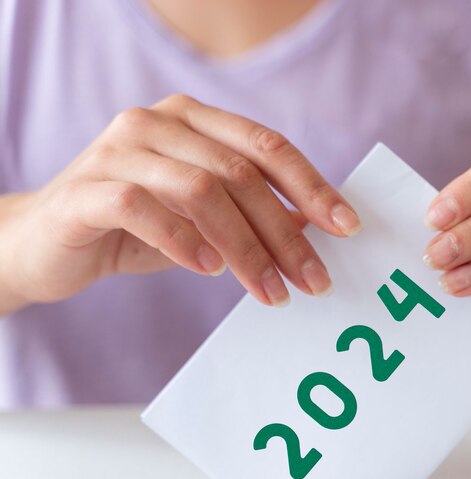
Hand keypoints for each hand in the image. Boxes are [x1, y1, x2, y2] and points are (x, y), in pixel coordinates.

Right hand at [1, 94, 360, 307]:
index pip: (267, 145)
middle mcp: (157, 122)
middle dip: (285, 233)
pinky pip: (143, 207)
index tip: (346, 227)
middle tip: (313, 281)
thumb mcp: (203, 219)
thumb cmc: (135, 228)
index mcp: (193, 119)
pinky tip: (209, 270)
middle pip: (240, 173)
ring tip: (270, 291)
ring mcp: (118, 149)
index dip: (311, 185)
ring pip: (200, 190)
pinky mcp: (85, 188)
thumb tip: (314, 226)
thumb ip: (250, 213)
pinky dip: (183, 241)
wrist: (46, 243)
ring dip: (245, 248)